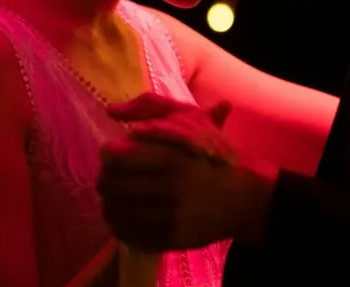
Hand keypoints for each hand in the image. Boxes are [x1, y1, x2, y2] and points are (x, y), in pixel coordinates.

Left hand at [98, 93, 275, 251]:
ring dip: (109, 204)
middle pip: (111, 187)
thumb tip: (112, 111)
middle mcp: (165, 190)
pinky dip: (120, 225)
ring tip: (115, 198)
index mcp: (170, 160)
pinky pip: (128, 234)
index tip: (110, 154)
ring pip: (115, 213)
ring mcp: (166, 218)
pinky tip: (125, 217)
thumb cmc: (215, 158)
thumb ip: (152, 110)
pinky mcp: (168, 240)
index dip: (107, 156)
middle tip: (109, 178)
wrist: (244, 201)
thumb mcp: (191, 123)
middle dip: (105, 180)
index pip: (117, 160)